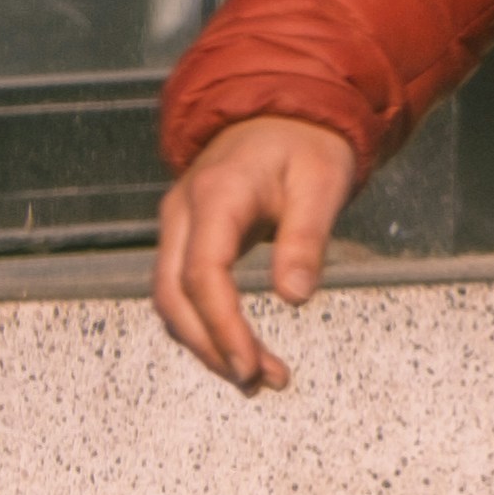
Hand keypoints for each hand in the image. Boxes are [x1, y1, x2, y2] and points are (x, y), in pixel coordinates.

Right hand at [148, 115, 359, 394]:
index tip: (252, 366)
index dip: (222, 327)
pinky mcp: (187, 236)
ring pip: (171, 298)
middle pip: (173, 296)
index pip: (203, 275)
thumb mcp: (323, 187)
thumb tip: (295, 299)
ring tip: (259, 378)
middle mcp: (182, 213)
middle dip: (210, 346)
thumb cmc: (308, 147)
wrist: (281, 112)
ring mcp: (178, 225)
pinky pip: (182, 289)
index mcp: (215, 198)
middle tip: (260, 382)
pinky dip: (205, 324)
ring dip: (206, 343)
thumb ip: (307, 241)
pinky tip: (241, 350)